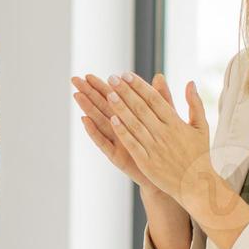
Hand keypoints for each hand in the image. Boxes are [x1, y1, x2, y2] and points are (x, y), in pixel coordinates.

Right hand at [72, 73, 173, 192]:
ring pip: (100, 122)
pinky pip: (104, 142)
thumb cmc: (169, 147)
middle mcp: (121, 128)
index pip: (114, 98)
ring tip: (77, 95)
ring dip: (88, 108)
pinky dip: (94, 131)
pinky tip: (85, 120)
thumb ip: (162, 98)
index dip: (101, 86)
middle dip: (88, 93)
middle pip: (102, 107)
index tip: (89, 75)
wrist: (173, 174)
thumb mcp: (168, 119)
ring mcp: (118, 142)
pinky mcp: (118, 156)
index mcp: (131, 117)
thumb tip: (159, 76)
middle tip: (75, 80)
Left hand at [102, 72, 217, 208]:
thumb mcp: (201, 127)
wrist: (198, 185)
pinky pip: (133, 144)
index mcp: (176, 123)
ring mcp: (155, 148)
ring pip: (134, 124)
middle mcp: (165, 133)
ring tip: (109, 94)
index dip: (139, 86)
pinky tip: (112, 120)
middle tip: (112, 78)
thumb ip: (195, 104)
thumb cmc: (199, 155)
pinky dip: (123, 132)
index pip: (154, 99)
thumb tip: (190, 82)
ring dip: (121, 108)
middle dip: (126, 92)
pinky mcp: (147, 162)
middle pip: (141, 108)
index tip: (126, 74)